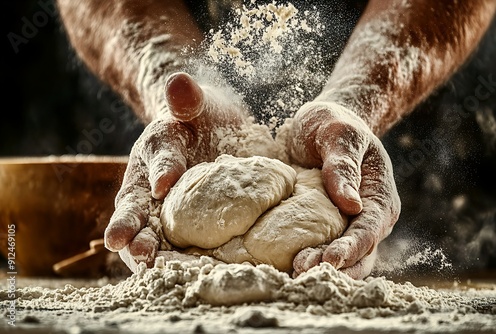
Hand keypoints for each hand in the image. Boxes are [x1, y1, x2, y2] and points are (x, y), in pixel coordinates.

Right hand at [104, 72, 247, 271]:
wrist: (206, 130)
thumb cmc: (198, 115)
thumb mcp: (193, 102)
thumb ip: (186, 97)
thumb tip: (179, 83)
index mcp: (152, 152)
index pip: (154, 162)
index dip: (160, 172)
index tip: (163, 187)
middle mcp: (149, 184)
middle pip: (135, 207)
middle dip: (131, 227)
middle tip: (129, 245)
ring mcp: (163, 207)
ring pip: (148, 231)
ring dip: (145, 250)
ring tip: (148, 267)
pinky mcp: (181, 224)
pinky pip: (174, 244)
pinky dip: (175, 259)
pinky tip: (183, 274)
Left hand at [289, 101, 400, 278]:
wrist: (324, 125)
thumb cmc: (333, 124)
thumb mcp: (338, 134)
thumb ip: (343, 165)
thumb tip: (352, 205)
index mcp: (379, 195)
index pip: (370, 229)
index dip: (352, 247)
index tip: (330, 260)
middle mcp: (370, 216)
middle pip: (360, 253)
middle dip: (334, 266)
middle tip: (302, 272)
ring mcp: (350, 224)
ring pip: (344, 258)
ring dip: (321, 268)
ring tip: (293, 273)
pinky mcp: (330, 226)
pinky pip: (325, 249)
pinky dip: (312, 259)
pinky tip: (288, 265)